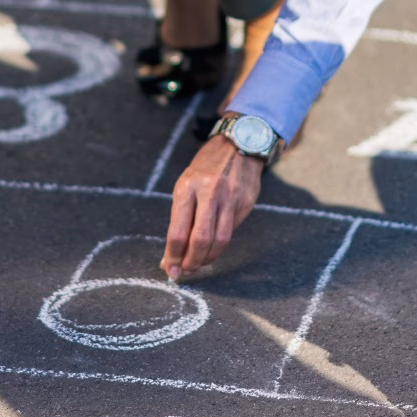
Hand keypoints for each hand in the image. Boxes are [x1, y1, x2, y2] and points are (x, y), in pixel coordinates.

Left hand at [160, 135, 263, 277]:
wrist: (237, 145)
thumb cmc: (204, 168)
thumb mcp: (185, 184)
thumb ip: (179, 218)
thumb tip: (171, 254)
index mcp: (187, 187)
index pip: (178, 231)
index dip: (173, 255)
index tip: (170, 269)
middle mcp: (209, 193)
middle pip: (200, 240)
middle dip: (191, 262)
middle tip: (185, 271)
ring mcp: (230, 198)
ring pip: (220, 241)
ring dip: (207, 258)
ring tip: (198, 263)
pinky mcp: (246, 203)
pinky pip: (231, 231)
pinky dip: (220, 244)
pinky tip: (213, 248)